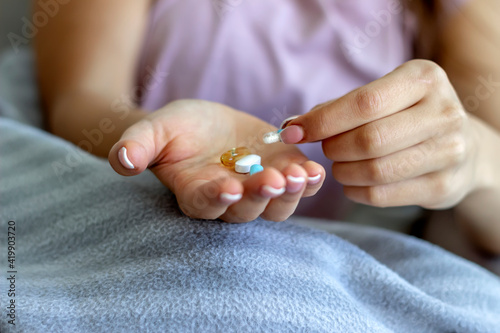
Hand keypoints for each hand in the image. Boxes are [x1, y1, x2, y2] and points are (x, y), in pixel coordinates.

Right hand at [108, 99, 324, 221]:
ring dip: (291, 194)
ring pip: (276, 206)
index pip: (205, 204)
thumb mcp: (152, 131)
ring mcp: (258, 188)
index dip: (216, 198)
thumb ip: (136, 146)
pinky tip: (316, 170)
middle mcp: (230, 200)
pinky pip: (298, 185)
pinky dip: (309, 181)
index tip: (228, 187)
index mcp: (196, 193)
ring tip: (301, 176)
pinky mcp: (281, 172)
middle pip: (246, 210)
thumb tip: (121, 161)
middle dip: (260, 197)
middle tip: (272, 181)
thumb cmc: (174, 130)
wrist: (205, 123)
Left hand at [281, 60, 479, 208]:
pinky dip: (356, 191)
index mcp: (423, 79)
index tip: (292, 132)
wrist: (462, 146)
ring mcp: (449, 151)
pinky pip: (383, 194)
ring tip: (340, 165)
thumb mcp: (382, 98)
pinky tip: (353, 182)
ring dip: (343, 172)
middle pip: (369, 140)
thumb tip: (291, 126)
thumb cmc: (406, 117)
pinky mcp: (444, 186)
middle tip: (326, 149)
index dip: (322, 121)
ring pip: (375, 170)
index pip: (364, 103)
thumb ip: (337, 108)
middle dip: (334, 148)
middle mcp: (444, 112)